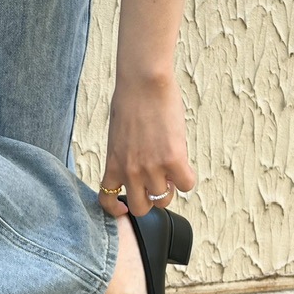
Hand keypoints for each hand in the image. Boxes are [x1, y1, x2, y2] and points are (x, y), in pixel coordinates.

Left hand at [98, 72, 195, 217]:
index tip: (124, 207)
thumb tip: (141, 170)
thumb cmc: (130, 101)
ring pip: (164, 198)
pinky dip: (186, 178)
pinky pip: (186, 185)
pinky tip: (183, 165)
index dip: (116, 210)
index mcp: (113, 164)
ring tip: (170, 168)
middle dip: (149, 200)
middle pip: (141, 208)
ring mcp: (152, 167)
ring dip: (170, 186)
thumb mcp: (118, 136)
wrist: (144, 83)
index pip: (107, 200)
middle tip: (156, 184)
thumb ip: (125, 157)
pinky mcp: (173, 159)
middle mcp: (131, 171)